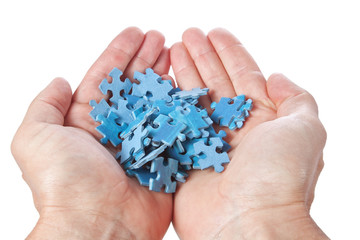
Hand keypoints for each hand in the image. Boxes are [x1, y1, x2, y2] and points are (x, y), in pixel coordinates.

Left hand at [11, 27, 172, 239]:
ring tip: (176, 54)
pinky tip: (188, 87)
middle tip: (161, 39)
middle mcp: (115, 129)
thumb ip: (45, 106)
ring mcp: (142, 142)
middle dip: (147, 60)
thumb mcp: (36, 138)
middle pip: (134, 85)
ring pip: (156, 101)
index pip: (106, 77)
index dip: (120, 53)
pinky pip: (174, 126)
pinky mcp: (163, 157)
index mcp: (87, 121)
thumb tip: (60, 81)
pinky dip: (182, 107)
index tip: (136, 34)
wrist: (100, 226)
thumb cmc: (66, 183)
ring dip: (165, 76)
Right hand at [170, 28, 328, 238]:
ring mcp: (207, 144)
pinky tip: (159, 84)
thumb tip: (278, 76)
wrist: (247, 225)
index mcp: (262, 121)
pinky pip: (174, 125)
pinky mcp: (185, 159)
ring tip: (172, 50)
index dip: (229, 53)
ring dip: (183, 75)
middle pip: (215, 84)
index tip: (213, 33)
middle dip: (201, 58)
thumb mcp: (304, 129)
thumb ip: (295, 98)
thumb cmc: (278, 177)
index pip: (244, 76)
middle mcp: (234, 130)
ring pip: (193, 101)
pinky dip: (167, 105)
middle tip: (185, 35)